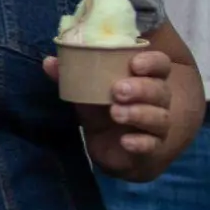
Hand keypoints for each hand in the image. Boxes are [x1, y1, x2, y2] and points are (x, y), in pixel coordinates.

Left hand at [44, 50, 174, 173]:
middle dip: (141, 89)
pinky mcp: (152, 148)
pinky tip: (126, 141)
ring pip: (159, 117)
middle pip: (160, 90)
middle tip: (117, 90)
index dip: (152, 62)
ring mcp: (157, 125)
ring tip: (116, 112)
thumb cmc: (102, 108)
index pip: (159, 65)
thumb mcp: (86, 90)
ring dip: (139, 113)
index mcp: (145, 78)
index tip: (134, 64)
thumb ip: (71, 76)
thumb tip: (49, 62)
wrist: (108, 145)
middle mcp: (157, 100)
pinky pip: (152, 145)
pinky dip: (141, 143)